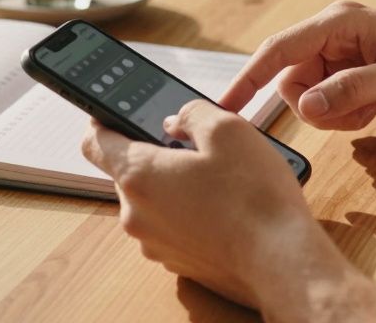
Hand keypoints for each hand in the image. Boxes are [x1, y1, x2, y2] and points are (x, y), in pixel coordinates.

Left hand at [80, 100, 349, 309]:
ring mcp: (155, 243)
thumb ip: (192, 112)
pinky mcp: (178, 262)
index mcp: (139, 176)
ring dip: (175, 186)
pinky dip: (190, 213)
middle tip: (196, 147)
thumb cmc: (255, 199)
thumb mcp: (228, 128)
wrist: (281, 261)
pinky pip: (173, 227)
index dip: (103, 122)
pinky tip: (224, 207)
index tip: (114, 114)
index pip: (94, 143)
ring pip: (153, 201)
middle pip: (129, 172)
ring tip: (219, 180)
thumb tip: (178, 120)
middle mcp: (136, 215)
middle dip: (157, 155)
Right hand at [220, 1, 375, 130]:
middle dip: (314, 106)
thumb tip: (306, 107)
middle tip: (354, 114)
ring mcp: (344, 52)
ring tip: (372, 108)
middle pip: (291, 78)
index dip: (247, 79)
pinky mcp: (353, 70)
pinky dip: (346, 113)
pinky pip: (328, 100)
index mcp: (341, 22)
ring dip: (334, 113)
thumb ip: (348, 92)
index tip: (224, 108)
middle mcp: (336, 32)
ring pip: (309, 94)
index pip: (279, 50)